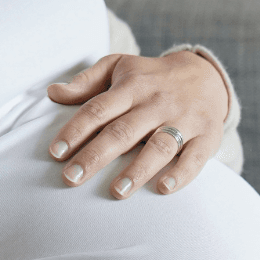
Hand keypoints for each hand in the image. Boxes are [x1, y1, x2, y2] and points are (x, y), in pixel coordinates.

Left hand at [47, 51, 228, 198]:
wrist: (206, 76)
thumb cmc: (152, 77)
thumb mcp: (120, 67)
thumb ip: (86, 82)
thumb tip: (53, 93)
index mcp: (131, 87)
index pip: (98, 109)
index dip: (76, 130)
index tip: (56, 153)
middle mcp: (156, 103)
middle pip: (123, 131)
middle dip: (95, 156)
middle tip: (72, 178)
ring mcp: (183, 120)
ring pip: (159, 146)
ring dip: (138, 170)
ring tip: (117, 191)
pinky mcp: (206, 136)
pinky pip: (195, 156)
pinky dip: (181, 173)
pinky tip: (164, 188)